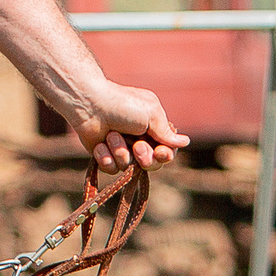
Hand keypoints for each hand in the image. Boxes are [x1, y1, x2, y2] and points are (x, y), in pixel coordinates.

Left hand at [69, 81, 186, 174]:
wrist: (90, 106)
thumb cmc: (122, 105)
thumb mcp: (151, 114)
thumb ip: (167, 132)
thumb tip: (185, 142)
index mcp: (153, 128)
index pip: (167, 151)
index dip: (165, 156)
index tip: (161, 153)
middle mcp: (138, 140)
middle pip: (151, 165)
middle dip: (144, 157)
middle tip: (137, 145)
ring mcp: (121, 149)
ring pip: (129, 168)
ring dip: (121, 151)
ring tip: (112, 134)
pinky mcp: (104, 156)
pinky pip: (111, 169)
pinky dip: (106, 156)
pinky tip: (101, 143)